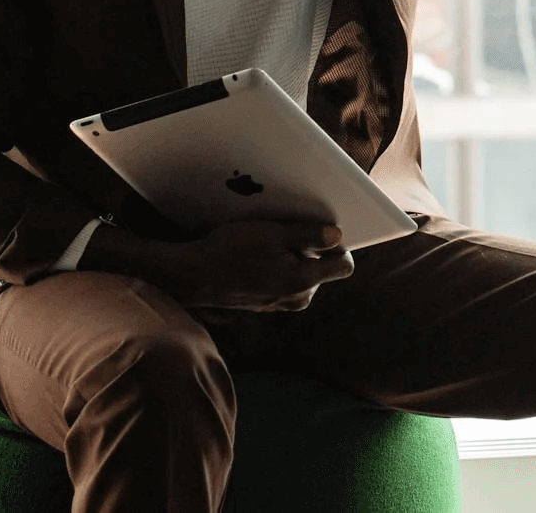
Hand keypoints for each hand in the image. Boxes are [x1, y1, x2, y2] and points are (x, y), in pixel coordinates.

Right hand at [154, 219, 353, 311]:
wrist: (191, 276)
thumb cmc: (229, 250)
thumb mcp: (271, 233)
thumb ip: (309, 235)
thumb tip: (338, 235)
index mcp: (302, 281)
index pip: (344, 266)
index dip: (340, 246)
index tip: (325, 230)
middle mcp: (295, 298)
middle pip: (325, 271)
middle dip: (314, 251)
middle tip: (289, 233)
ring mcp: (280, 305)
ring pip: (305, 278)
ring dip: (296, 260)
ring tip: (270, 244)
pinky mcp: (265, 305)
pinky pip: (286, 285)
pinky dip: (280, 270)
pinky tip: (258, 258)